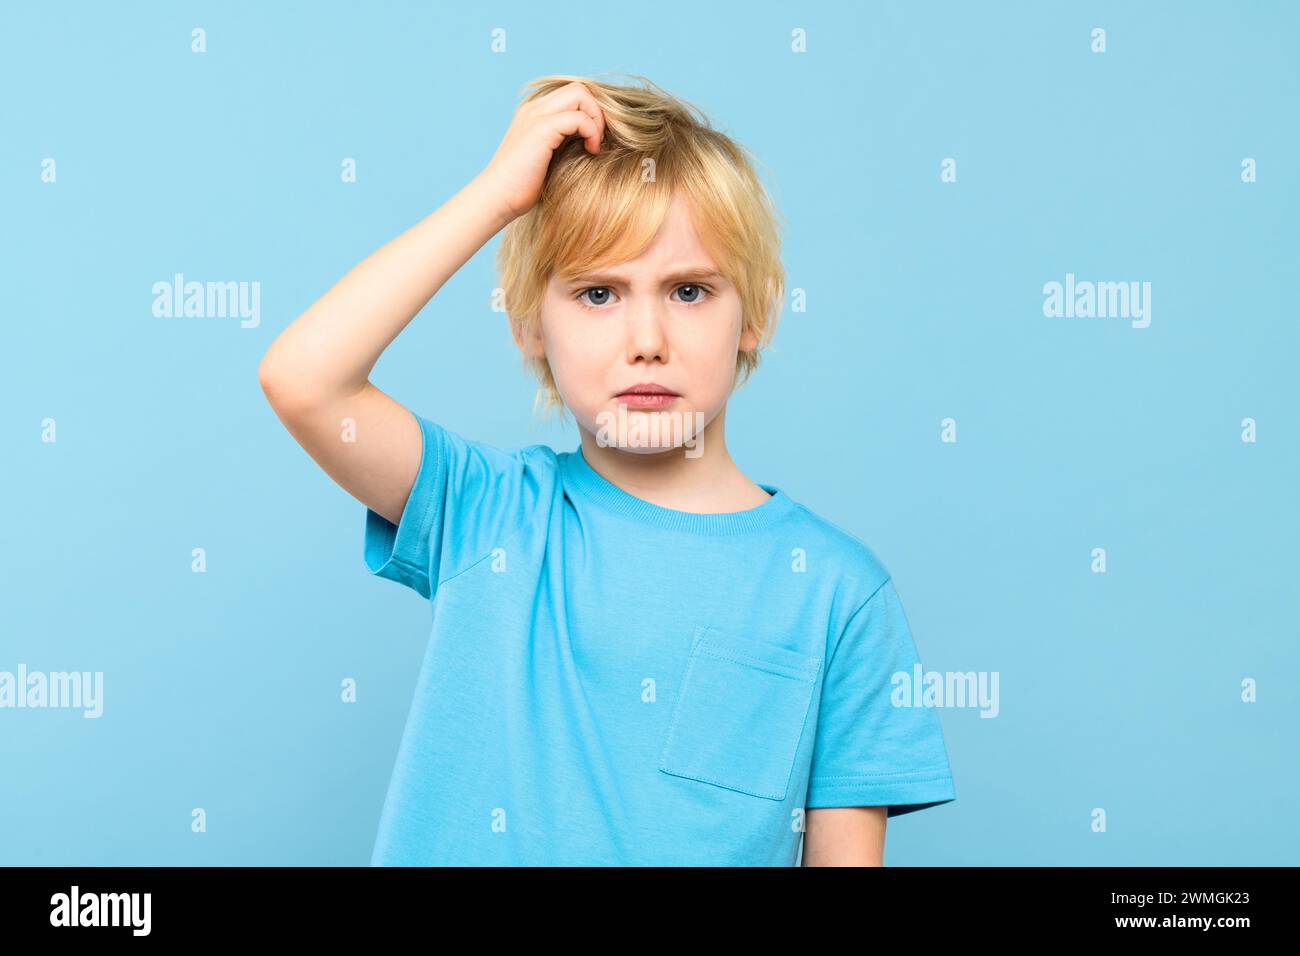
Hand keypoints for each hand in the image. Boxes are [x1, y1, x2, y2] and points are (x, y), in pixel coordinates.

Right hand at [478, 80, 606, 223]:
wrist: (496, 199)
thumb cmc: (521, 188)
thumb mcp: (547, 160)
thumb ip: (563, 143)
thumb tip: (591, 143)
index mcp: (534, 114)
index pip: (572, 94)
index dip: (591, 112)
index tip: (596, 138)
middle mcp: (534, 109)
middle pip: (579, 88)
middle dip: (598, 111)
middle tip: (599, 139)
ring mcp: (536, 116)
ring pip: (580, 94)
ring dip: (597, 118)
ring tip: (595, 145)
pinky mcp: (541, 129)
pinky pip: (579, 117)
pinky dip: (592, 132)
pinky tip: (591, 151)